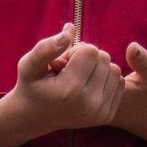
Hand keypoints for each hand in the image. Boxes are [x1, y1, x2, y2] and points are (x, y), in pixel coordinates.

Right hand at [0, 25, 124, 146]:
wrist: (34, 117)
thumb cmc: (32, 86)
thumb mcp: (28, 65)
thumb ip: (46, 47)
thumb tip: (70, 29)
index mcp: (70, 91)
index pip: (90, 50)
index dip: (74, 51)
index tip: (60, 64)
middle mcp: (89, 104)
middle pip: (104, 58)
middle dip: (87, 59)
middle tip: (68, 72)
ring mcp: (100, 112)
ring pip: (114, 69)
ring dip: (97, 68)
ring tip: (77, 79)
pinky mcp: (107, 116)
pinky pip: (118, 82)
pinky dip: (104, 80)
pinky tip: (87, 87)